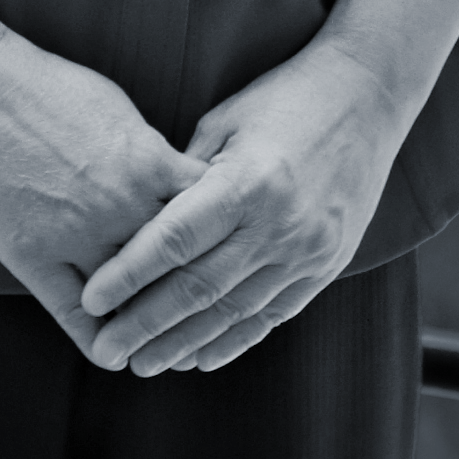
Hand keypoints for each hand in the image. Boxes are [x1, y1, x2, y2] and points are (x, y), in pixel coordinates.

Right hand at [0, 26, 207, 358]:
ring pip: (131, 301)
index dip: (222, 248)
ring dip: (148, 328)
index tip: (226, 266)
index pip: (209, 222)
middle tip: (208, 324)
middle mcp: (122, 205)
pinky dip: (99, 340)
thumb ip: (148, 153)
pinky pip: (76, 315)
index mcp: (148, 164)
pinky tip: (111, 354)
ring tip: (162, 348)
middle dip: (197, 300)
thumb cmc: (41, 85)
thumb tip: (171, 178)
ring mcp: (77, 234)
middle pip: (179, 271)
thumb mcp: (115, 108)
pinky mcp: (33, 255)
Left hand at [77, 38, 408, 376]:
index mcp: (247, 180)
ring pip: (233, 312)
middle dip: (145, 324)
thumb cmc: (283, 98)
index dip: (128, 274)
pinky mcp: (326, 266)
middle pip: (199, 288)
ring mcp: (307, 251)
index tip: (90, 299)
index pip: (174, 240)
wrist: (368, 95)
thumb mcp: (225, 121)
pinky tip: (199, 358)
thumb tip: (138, 225)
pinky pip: (272, 316)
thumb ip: (184, 177)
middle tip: (105, 348)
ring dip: (184, 343)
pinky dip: (233, 341)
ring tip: (143, 363)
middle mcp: (279, 224)